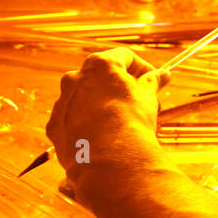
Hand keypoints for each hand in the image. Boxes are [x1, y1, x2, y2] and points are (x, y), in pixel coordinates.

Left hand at [46, 48, 169, 190]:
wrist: (109, 160)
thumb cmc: (132, 122)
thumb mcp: (148, 99)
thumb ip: (152, 83)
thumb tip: (163, 75)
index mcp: (100, 65)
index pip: (123, 57)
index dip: (142, 67)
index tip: (153, 80)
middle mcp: (75, 78)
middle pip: (100, 77)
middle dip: (120, 87)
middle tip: (139, 102)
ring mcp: (62, 102)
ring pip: (84, 98)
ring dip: (101, 106)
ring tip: (120, 124)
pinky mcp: (54, 125)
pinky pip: (72, 119)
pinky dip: (86, 124)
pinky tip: (102, 138)